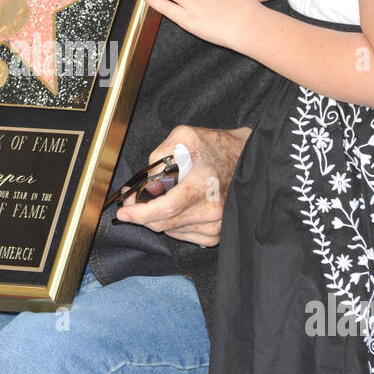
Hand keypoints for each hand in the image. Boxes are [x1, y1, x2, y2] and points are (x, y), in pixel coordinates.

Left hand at [115, 124, 250, 245]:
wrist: (250, 159)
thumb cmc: (216, 146)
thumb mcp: (185, 136)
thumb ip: (161, 156)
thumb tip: (149, 183)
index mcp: (205, 184)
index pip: (167, 208)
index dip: (141, 213)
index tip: (123, 212)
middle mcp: (212, 208)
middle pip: (165, 223)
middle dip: (143, 214)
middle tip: (133, 201)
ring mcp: (217, 224)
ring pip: (172, 231)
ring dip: (158, 218)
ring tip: (161, 198)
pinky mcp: (217, 234)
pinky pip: (183, 236)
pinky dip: (173, 224)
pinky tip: (177, 209)